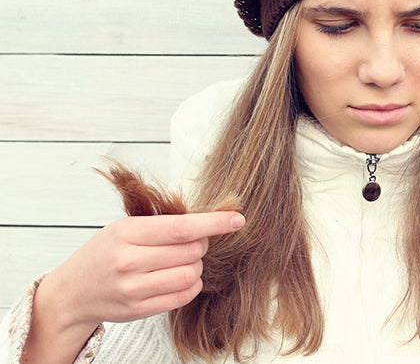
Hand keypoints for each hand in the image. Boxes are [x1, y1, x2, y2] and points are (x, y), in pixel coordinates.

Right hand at [24, 211, 243, 362]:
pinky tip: (181, 277)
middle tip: (192, 243)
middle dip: (201, 245)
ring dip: (196, 266)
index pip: (182, 227)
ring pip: (190, 274)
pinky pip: (183, 296)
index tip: (237, 219)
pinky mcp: (140, 309)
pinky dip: (191, 285)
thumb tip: (207, 221)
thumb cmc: (103, 253)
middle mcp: (129, 261)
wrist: (73, 292)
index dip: (214, 223)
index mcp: (127, 233)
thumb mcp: (124, 227)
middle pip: (191, 251)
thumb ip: (161, 224)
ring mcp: (134, 288)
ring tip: (184, 261)